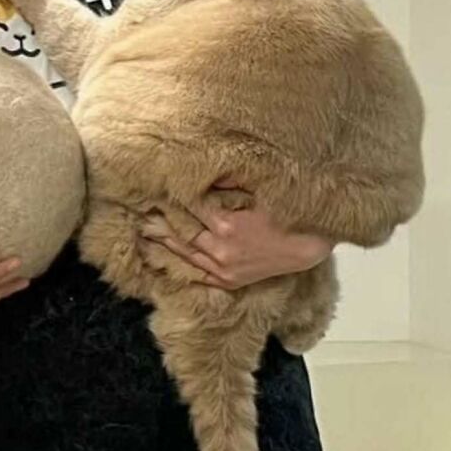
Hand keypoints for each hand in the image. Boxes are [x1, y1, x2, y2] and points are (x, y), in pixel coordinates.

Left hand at [142, 180, 333, 289]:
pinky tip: (162, 254)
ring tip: (143, 230)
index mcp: (226, 225)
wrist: (311, 246)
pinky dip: (177, 261)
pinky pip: (195, 271)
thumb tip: (204, 171)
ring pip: (183, 253)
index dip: (169, 197)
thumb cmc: (290, 212)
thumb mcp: (263, 188)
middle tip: (139, 207)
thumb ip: (231, 180)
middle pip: (179, 232)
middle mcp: (220, 250)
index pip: (187, 208)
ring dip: (162, 241)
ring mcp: (223, 268)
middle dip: (159, 219)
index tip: (154, 187)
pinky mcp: (228, 280)